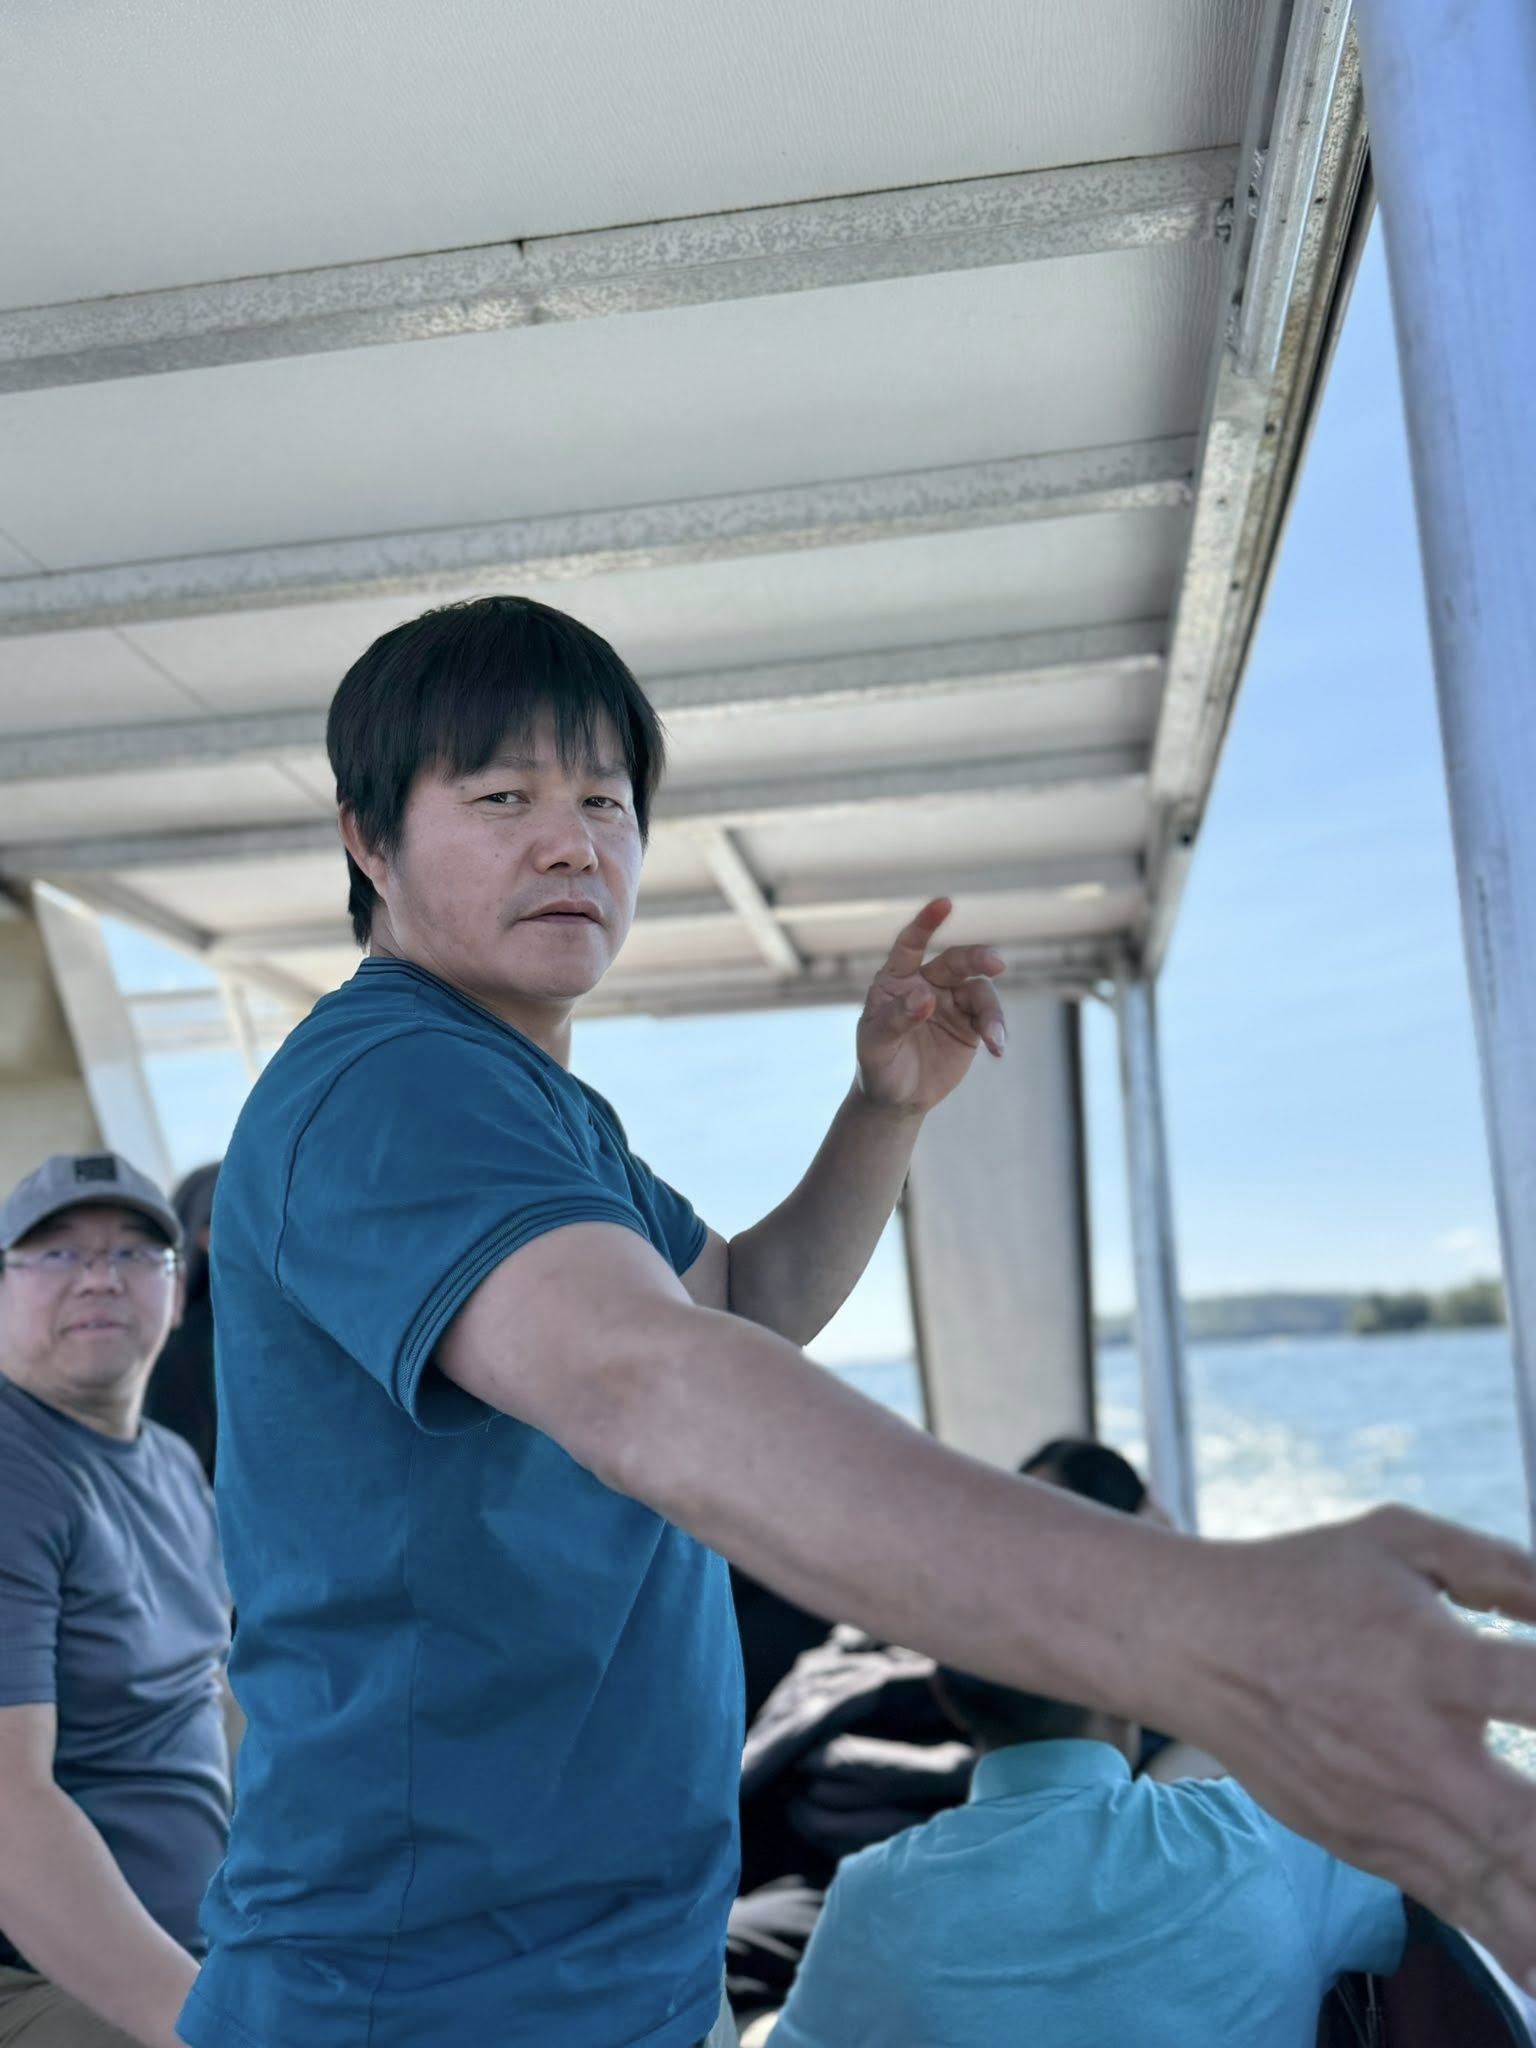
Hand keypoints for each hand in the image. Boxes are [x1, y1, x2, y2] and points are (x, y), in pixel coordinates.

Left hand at [855, 899, 1005, 1113]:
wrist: (896, 1098)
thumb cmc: (877, 1065)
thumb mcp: (877, 1045)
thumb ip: (897, 1019)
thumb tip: (926, 997)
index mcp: (896, 980)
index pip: (910, 945)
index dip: (926, 923)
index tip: (945, 903)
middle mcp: (927, 983)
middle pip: (956, 961)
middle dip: (978, 959)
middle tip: (996, 965)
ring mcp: (951, 1002)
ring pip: (980, 991)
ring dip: (992, 1012)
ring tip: (994, 1039)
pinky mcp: (970, 1024)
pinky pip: (990, 1018)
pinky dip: (998, 1030)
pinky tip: (998, 1049)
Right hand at [1166, 1505, 1535, 1983]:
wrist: (1197, 1645)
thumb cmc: (1306, 1580)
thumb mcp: (1401, 1539)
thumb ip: (1501, 1568)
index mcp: (1431, 1658)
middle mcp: (1416, 1746)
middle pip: (1527, 1826)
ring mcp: (1390, 1810)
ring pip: (1503, 1889)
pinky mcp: (1369, 1848)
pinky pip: (1462, 1910)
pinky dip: (1517, 1947)